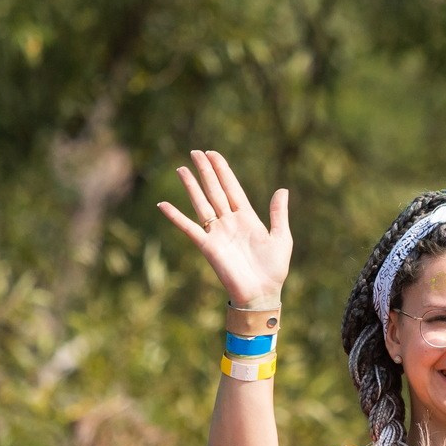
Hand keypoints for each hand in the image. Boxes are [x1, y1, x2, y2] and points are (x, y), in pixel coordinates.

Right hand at [157, 149, 292, 305]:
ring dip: (192, 186)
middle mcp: (229, 221)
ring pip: (202, 203)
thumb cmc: (273, 269)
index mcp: (247, 217)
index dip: (223, 170)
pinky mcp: (208, 247)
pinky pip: (189, 228)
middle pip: (215, 190)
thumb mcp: (281, 237)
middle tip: (195, 152)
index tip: (213, 154)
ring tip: (182, 169)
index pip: (232, 187)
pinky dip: (175, 217)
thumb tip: (282, 189)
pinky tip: (163, 205)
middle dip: (206, 171)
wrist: (262, 294)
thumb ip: (278, 214)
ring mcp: (217, 233)